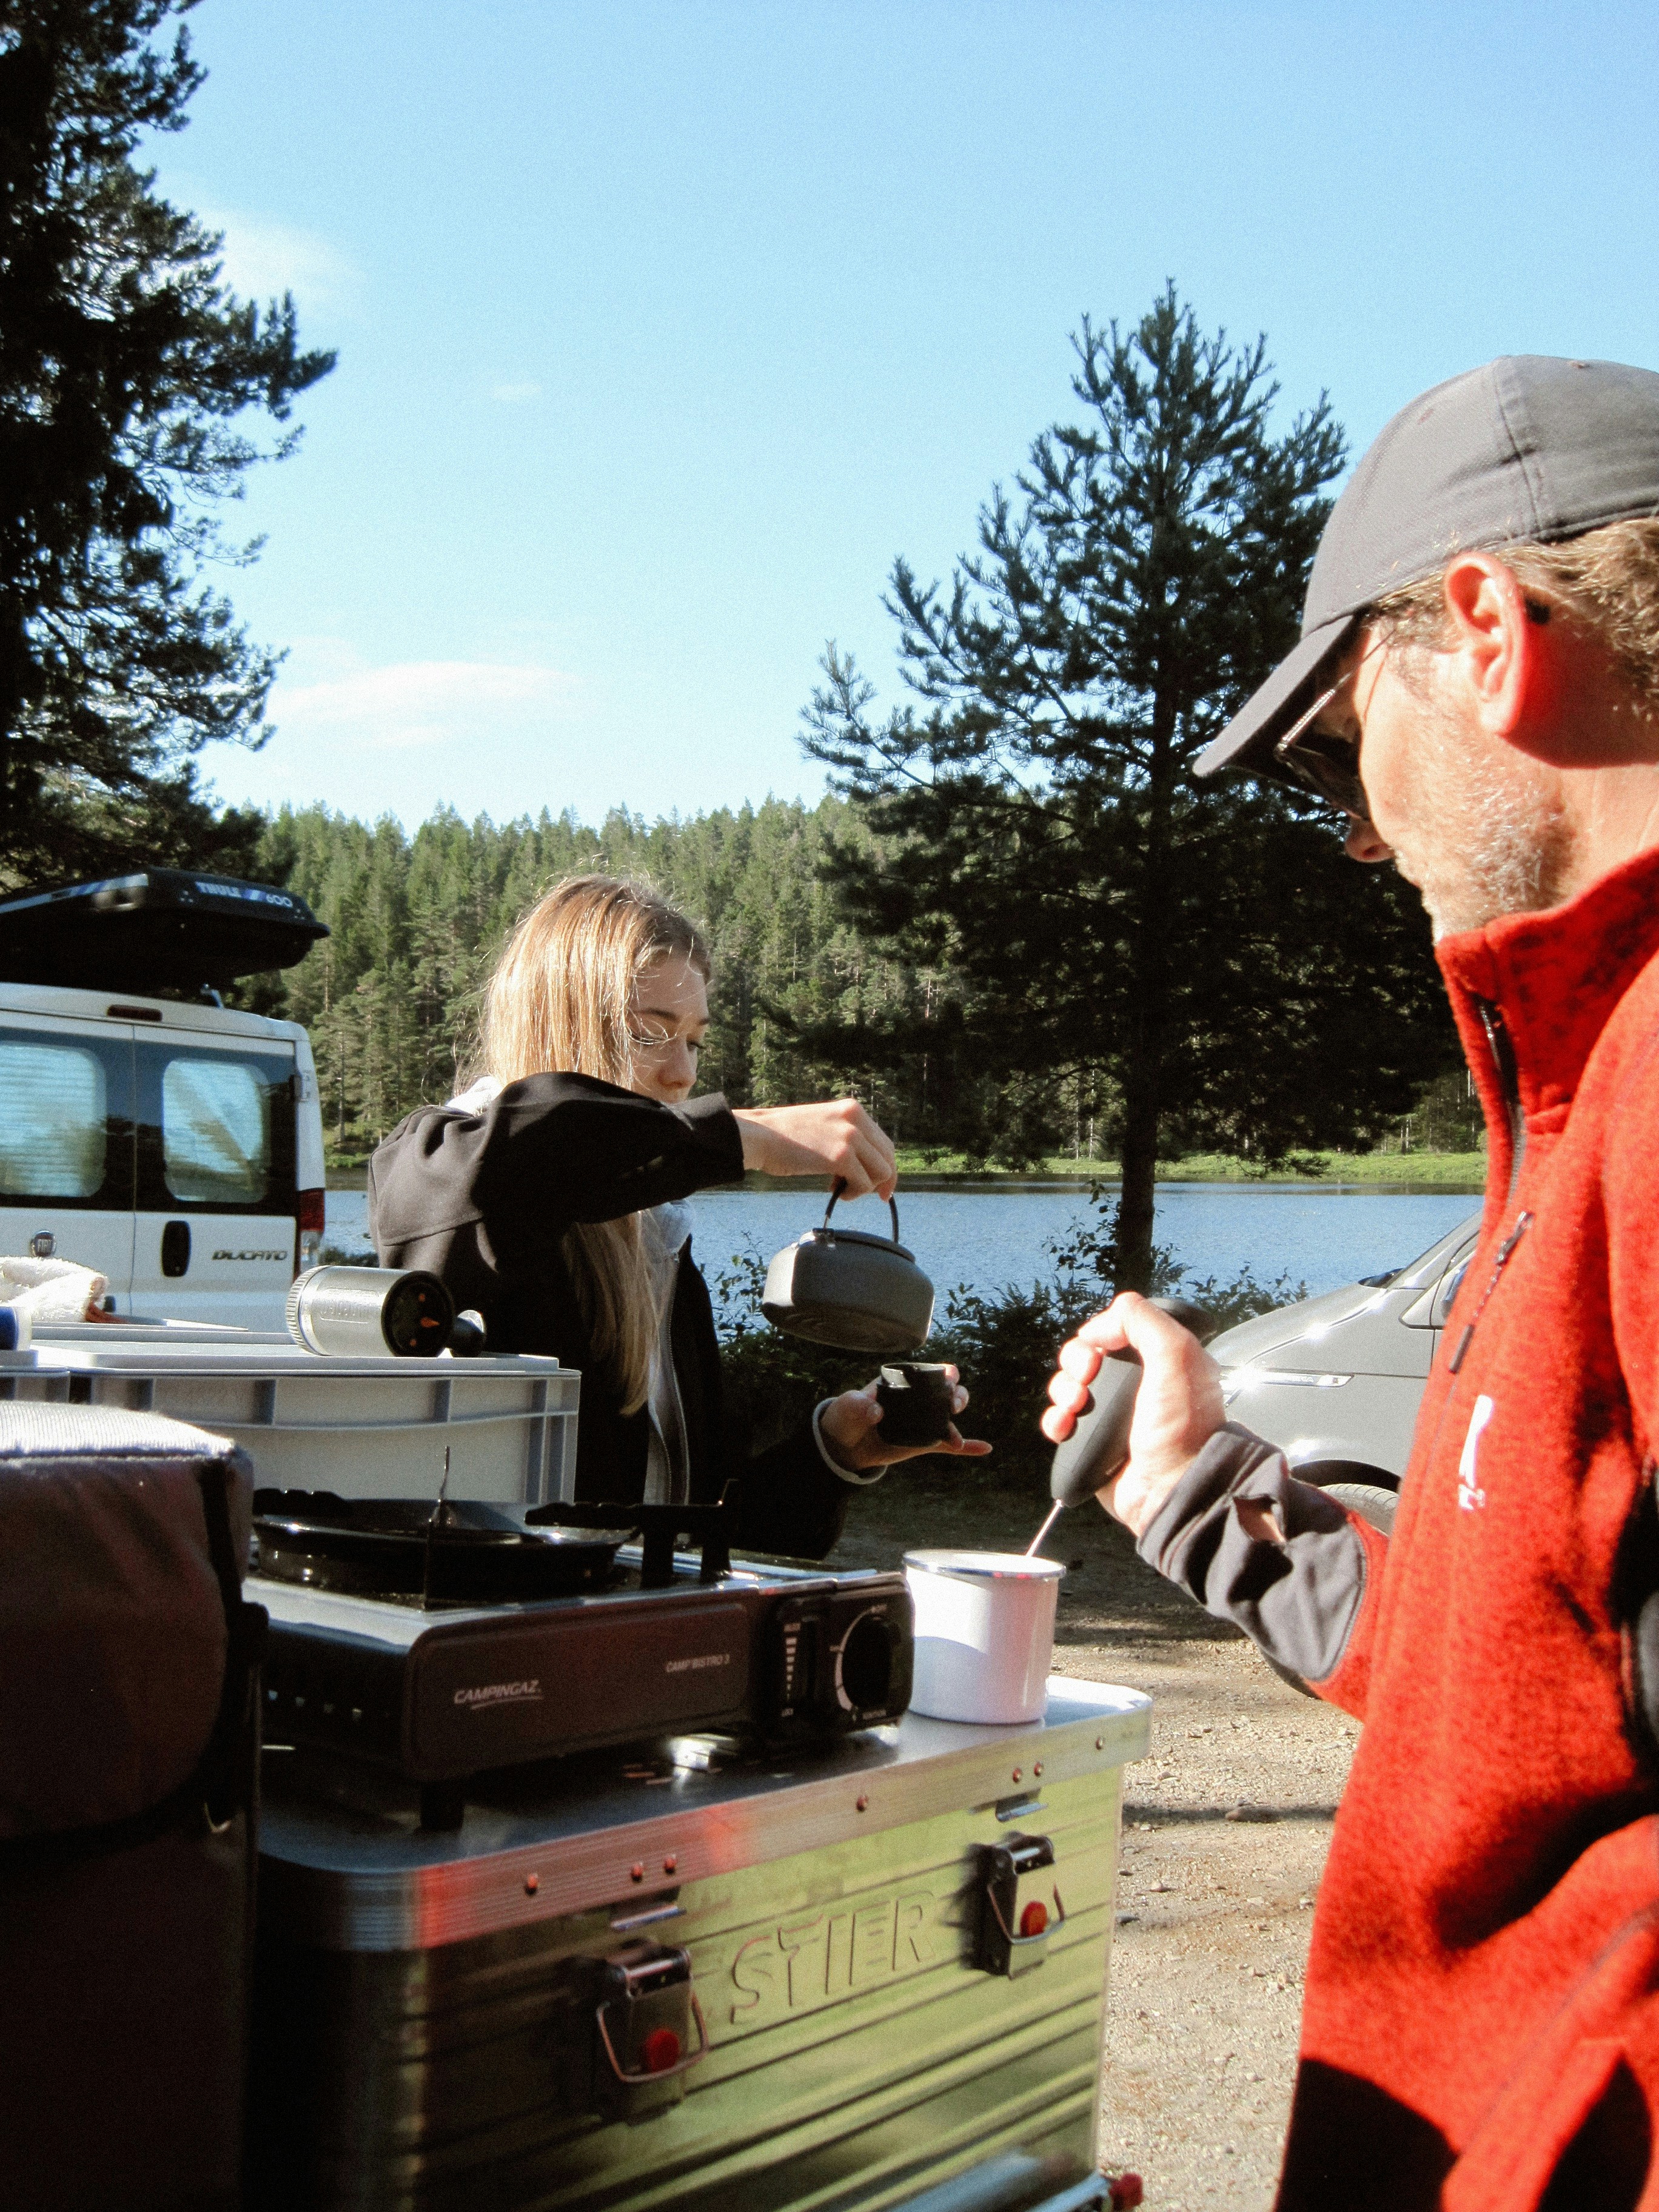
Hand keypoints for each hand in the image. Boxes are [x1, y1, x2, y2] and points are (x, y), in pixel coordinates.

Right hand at [733, 1098, 896, 1198]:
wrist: (758, 1136)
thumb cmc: (783, 1136)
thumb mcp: (823, 1124)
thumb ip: (845, 1136)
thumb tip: (863, 1163)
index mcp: (852, 1109)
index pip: (883, 1141)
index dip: (885, 1165)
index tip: (880, 1183)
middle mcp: (855, 1119)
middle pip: (888, 1157)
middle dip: (883, 1180)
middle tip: (874, 1195)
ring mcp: (850, 1137)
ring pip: (881, 1172)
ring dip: (865, 1187)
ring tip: (843, 1190)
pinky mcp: (841, 1156)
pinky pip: (864, 1183)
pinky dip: (854, 1194)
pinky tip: (837, 1193)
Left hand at [819, 1369, 991, 1473]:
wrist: (846, 1445)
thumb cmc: (847, 1417)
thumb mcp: (848, 1407)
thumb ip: (859, 1406)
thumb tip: (875, 1412)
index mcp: (902, 1383)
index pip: (927, 1372)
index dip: (943, 1372)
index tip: (948, 1376)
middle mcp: (917, 1399)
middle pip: (947, 1391)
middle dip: (957, 1394)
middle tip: (953, 1405)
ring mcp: (923, 1421)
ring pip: (949, 1415)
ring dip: (958, 1420)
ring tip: (954, 1437)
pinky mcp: (924, 1442)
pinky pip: (948, 1444)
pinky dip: (968, 1446)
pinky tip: (984, 1448)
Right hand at [1039, 1293, 1223, 1536]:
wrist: (1171, 1490)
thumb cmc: (1183, 1430)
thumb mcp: (1177, 1356)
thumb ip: (1146, 1320)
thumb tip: (1106, 1318)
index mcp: (1160, 1360)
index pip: (1118, 1329)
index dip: (1101, 1331)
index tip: (1099, 1345)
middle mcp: (1137, 1385)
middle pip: (1086, 1354)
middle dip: (1076, 1361)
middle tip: (1087, 1378)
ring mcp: (1113, 1414)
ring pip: (1069, 1385)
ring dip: (1063, 1391)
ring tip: (1076, 1407)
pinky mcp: (1094, 1441)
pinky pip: (1060, 1420)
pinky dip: (1055, 1420)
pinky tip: (1064, 1427)